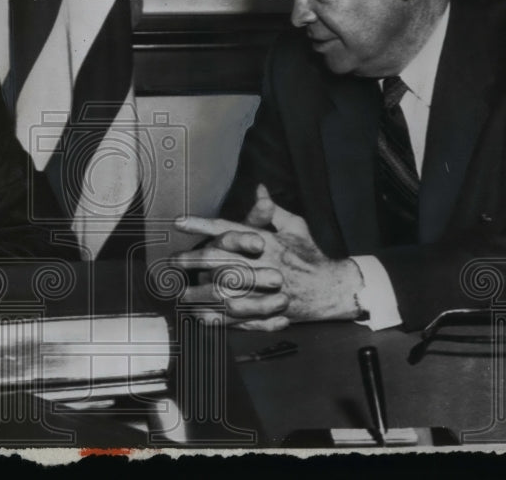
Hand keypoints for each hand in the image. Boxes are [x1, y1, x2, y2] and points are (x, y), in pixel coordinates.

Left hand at [174, 189, 363, 329]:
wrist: (332, 288)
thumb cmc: (310, 255)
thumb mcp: (295, 227)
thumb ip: (271, 211)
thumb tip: (259, 189)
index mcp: (268, 241)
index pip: (230, 229)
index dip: (202, 225)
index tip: (179, 222)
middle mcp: (265, 264)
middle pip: (222, 261)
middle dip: (194, 260)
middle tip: (173, 262)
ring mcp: (266, 290)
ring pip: (227, 291)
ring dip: (201, 292)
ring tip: (180, 293)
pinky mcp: (268, 311)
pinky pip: (238, 316)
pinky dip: (218, 317)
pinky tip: (200, 315)